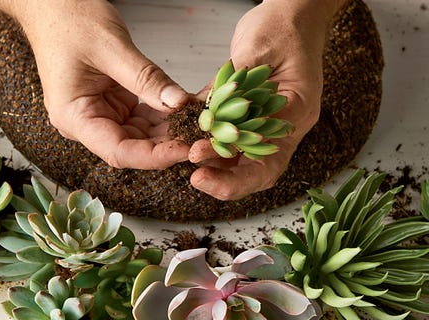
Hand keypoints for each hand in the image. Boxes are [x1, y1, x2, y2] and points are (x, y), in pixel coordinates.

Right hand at [0, 0, 189, 168]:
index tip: (186, 149)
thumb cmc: (69, 20)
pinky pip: (145, 117)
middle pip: (134, 146)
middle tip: (204, 134)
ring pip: (143, 134)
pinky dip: (167, 113)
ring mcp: (102, 114)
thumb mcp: (112, 49)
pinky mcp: (115, 105)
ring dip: (172, 128)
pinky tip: (188, 107)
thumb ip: (146, 79)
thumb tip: (179, 104)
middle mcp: (87, 122)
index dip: (155, 156)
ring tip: (201, 120)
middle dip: (170, 142)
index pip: (119, 151)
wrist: (55, 6)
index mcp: (74, 117)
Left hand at [189, 0, 345, 199]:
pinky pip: (236, 141)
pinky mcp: (255, 117)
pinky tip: (193, 144)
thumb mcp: (252, 52)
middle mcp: (285, 124)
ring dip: (219, 168)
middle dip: (228, 182)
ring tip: (190, 163)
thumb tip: (199, 119)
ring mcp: (271, 123)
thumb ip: (226, 88)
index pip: (268, 156)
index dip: (236, 171)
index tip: (200, 166)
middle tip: (196, 179)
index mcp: (296, 110)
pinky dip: (215, 147)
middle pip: (260, 169)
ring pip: (246, 160)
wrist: (292, 15)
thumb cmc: (279, 26)